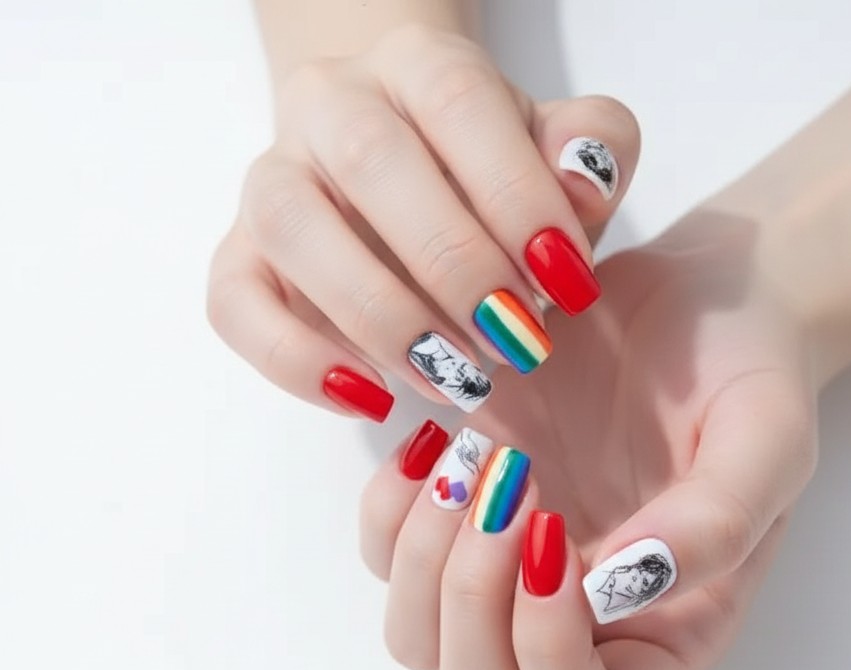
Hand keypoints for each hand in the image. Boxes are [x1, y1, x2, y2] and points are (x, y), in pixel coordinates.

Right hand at [206, 24, 638, 419]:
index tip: (566, 284)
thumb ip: (589, 153)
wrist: (398, 173)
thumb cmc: (486, 175)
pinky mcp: (240, 256)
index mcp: (418, 64)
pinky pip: (234, 304)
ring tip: (455, 378)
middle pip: (373, 161)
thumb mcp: (553, 155)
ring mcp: (273, 178)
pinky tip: (369, 398)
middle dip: (455, 266)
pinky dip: (295, 361)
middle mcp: (331, 105)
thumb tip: (584, 182)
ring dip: (380, 316)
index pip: (459, 103)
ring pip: (292, 227)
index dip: (517, 195)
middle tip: (516, 341)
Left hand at [360, 210, 819, 669]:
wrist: (695, 301)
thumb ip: (717, 522)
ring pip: (416, 639)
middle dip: (474, 596)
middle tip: (513, 478)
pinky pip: (381, 556)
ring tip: (478, 453)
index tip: (555, 538)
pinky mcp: (462, 516)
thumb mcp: (765, 437)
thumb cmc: (746, 372)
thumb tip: (618, 585)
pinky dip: (388, 510)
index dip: (550, 659)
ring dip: (424, 556)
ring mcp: (508, 573)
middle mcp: (576, 623)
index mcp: (661, 631)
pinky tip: (439, 440)